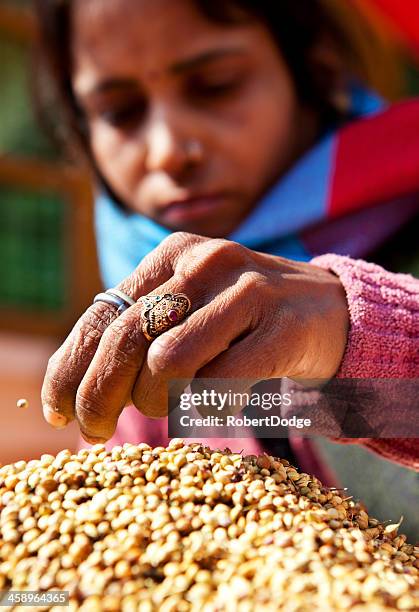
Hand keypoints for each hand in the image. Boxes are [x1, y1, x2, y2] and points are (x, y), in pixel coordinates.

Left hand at [42, 232, 348, 441]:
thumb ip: (140, 333)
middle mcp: (205, 262)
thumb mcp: (187, 310)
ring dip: (158, 402)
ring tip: (171, 407)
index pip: (102, 315)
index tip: (58, 410)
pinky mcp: (283, 326)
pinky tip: (215, 406)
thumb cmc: (243, 320)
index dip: (70, 367)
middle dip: (100, 396)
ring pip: (168, 363)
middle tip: (94, 431)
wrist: (328, 310)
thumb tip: (79, 386)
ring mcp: (248, 290)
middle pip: (127, 340)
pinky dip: (207, 407)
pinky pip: (221, 383)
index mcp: (173, 255)